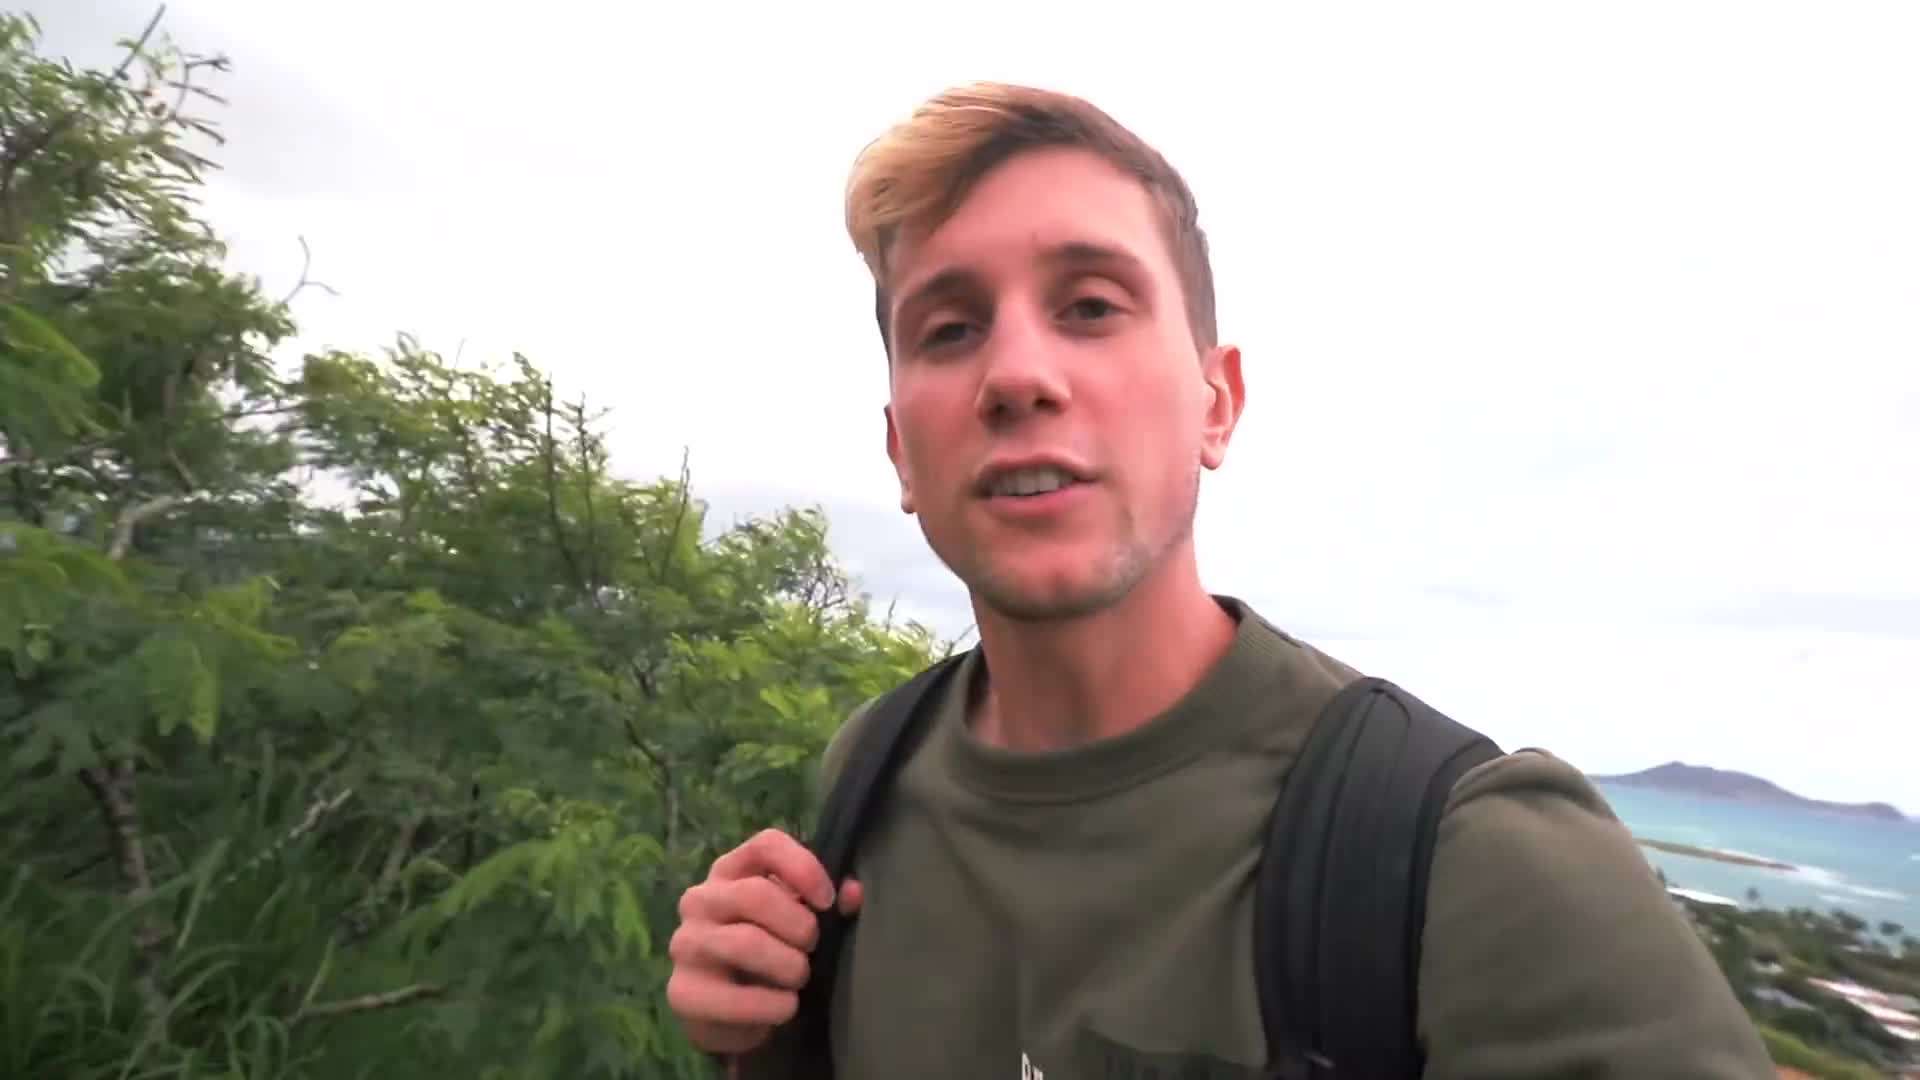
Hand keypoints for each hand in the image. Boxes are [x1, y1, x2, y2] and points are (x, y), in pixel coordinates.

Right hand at [666, 828, 865, 1056]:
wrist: (730, 1013)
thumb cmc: (769, 951)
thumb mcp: (796, 921)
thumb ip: (826, 904)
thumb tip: (853, 892)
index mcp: (731, 872)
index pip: (765, 845)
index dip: (803, 868)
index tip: (827, 900)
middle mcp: (701, 900)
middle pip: (756, 895)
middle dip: (799, 926)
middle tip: (812, 948)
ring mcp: (687, 944)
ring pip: (746, 943)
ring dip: (788, 965)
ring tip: (799, 978)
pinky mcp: (684, 992)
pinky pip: (733, 998)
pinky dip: (771, 1005)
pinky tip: (785, 1007)